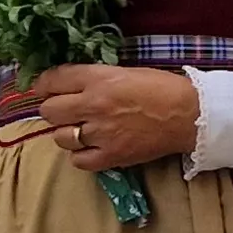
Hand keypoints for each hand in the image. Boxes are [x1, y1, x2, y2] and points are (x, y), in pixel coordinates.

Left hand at [33, 65, 198, 171]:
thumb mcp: (124, 71)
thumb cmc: (160, 87)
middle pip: (49, 111)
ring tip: (79, 129)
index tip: (44, 88)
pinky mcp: (111, 156)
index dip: (44, 84)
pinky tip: (90, 147)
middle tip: (64, 109)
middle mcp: (94, 105)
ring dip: (66, 132)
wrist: (188, 114)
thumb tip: (70, 84)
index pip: (53, 80)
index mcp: (98, 79)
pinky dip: (80, 155)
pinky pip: (78, 160)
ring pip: (60, 137)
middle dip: (53, 109)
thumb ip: (95, 77)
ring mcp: (100, 134)